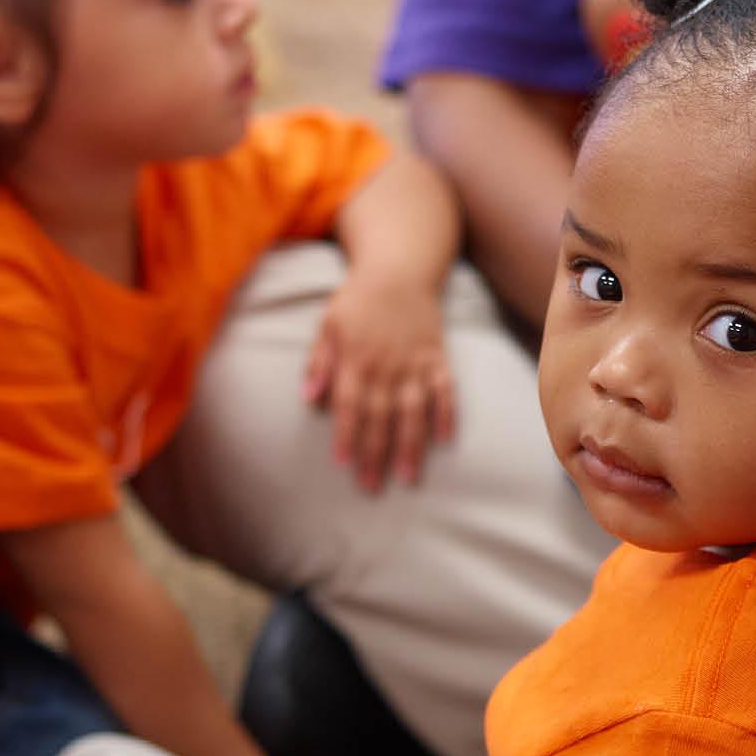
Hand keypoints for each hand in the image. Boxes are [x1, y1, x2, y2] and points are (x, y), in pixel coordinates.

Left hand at [304, 273, 455, 490]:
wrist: (400, 269)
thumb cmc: (358, 300)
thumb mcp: (328, 325)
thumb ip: (318, 363)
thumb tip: (309, 399)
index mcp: (356, 359)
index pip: (349, 405)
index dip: (346, 436)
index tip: (343, 464)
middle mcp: (386, 365)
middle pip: (380, 417)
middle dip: (374, 453)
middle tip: (371, 486)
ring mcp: (415, 363)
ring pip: (413, 411)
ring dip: (410, 445)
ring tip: (407, 476)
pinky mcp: (437, 358)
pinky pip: (444, 390)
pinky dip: (446, 414)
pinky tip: (444, 439)